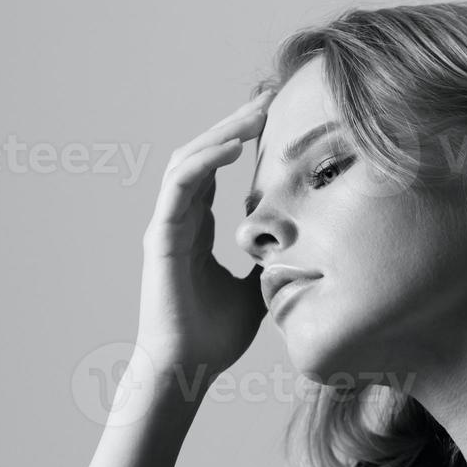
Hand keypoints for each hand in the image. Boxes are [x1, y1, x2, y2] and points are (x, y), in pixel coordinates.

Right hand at [134, 91, 273, 384]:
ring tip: (255, 112)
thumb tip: (304, 252)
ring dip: (221, 132)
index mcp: (197, 229)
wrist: (187, 368)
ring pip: (188, 160)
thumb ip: (269, 265)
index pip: (215, 171)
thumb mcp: (258, 291)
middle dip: (234, 124)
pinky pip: (180, 185)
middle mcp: (179, 220)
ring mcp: (167, 225)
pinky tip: (232, 145)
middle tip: (269, 98)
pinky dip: (204, 161)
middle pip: (202, 155)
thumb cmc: (215, 336)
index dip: (239, 141)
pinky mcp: (162, 236)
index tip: (273, 119)